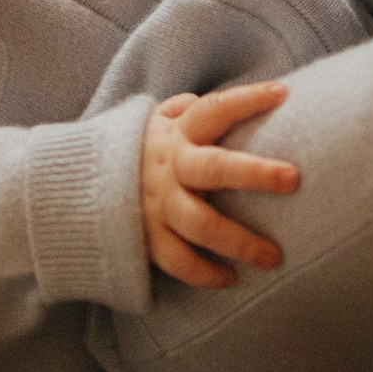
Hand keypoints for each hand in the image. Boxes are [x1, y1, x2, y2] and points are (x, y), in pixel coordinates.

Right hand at [140, 82, 299, 288]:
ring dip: (240, 242)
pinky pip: (178, 261)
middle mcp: (171, 168)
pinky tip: (231, 278)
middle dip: (255, 173)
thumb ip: (188, 110)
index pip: (215, 109)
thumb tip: (222, 101)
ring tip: (274, 257)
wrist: (78, 184)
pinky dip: (204, 273)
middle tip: (294, 179)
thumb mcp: (158, 121)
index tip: (282, 93)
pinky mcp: (148, 239)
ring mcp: (159, 205)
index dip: (247, 100)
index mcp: (178, 134)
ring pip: (202, 225)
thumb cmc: (140, 150)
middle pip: (216, 169)